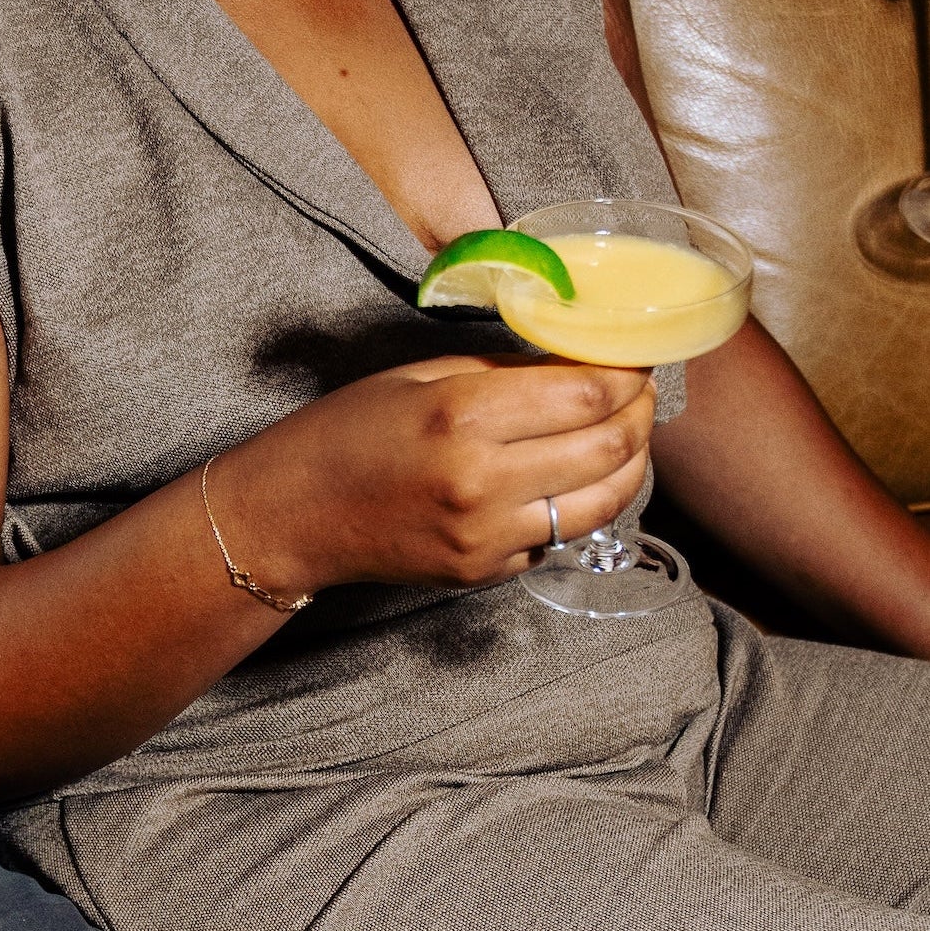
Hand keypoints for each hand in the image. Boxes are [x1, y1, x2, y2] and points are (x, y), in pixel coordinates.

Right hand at [218, 355, 655, 597]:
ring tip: (624, 436)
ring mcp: (488, 537)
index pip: (588, 396)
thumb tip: (580, 363)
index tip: (637, 358)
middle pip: (610, 447)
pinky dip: (582, 504)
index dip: (628, 374)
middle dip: (641, 415)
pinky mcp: (486, 572)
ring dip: (629, 465)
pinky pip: (561, 536)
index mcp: (462, 417)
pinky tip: (570, 478)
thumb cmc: (345, 433)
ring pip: (605, 502)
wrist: (290, 516)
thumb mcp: (420, 377)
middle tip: (640, 394)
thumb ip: (504, 371)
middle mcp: (483, 482)